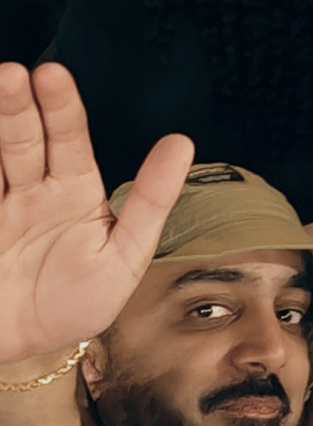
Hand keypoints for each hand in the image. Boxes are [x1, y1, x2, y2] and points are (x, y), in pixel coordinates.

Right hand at [0, 64, 193, 377]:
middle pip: (22, 139)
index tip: (51, 75)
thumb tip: (181, 143)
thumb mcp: (125, 256)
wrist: (32, 349)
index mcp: (74, 190)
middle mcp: (32, 190)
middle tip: (12, 77)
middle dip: (16, 107)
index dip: (60, 107)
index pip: (68, 138)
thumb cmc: (80, 301)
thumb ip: (151, 200)